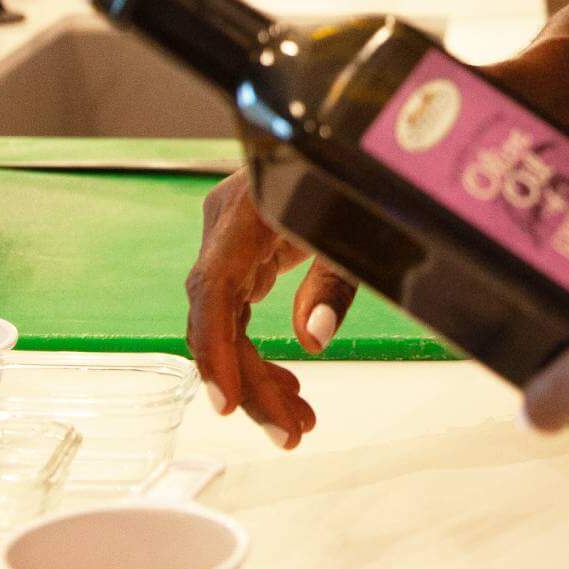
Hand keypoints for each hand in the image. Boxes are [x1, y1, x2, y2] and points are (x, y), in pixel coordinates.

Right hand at [184, 166, 357, 448]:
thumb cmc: (355, 175)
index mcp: (245, 211)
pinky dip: (258, 350)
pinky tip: (286, 387)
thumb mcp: (354, 228)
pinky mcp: (241, 253)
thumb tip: (314, 341)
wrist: (349, 137)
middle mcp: (224, 227)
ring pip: (226, 325)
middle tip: (291, 431)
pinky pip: (238, 313)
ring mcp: (228, 241)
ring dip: (257, 376)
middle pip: (219, 320)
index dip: (215, 349)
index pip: (213, 289)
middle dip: (251, 382)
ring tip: (297, 422)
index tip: (226, 401)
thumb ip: (333, 283)